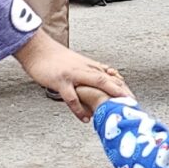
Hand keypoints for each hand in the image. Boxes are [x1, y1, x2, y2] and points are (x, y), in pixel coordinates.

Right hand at [15, 32, 129, 114]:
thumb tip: (97, 79)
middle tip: (132, 104)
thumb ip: (87, 71)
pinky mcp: (61, 81)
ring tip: (114, 110)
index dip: (122, 86)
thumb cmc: (53, 57)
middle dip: (121, 91)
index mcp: (88, 65)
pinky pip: (73, 97)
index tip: (132, 97)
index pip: (109, 75)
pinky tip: (85, 118)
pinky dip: (80, 109)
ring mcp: (73, 74)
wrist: (36, 49)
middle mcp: (84, 68)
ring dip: (107, 97)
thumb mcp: (74, 62)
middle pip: (108, 78)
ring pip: (96, 84)